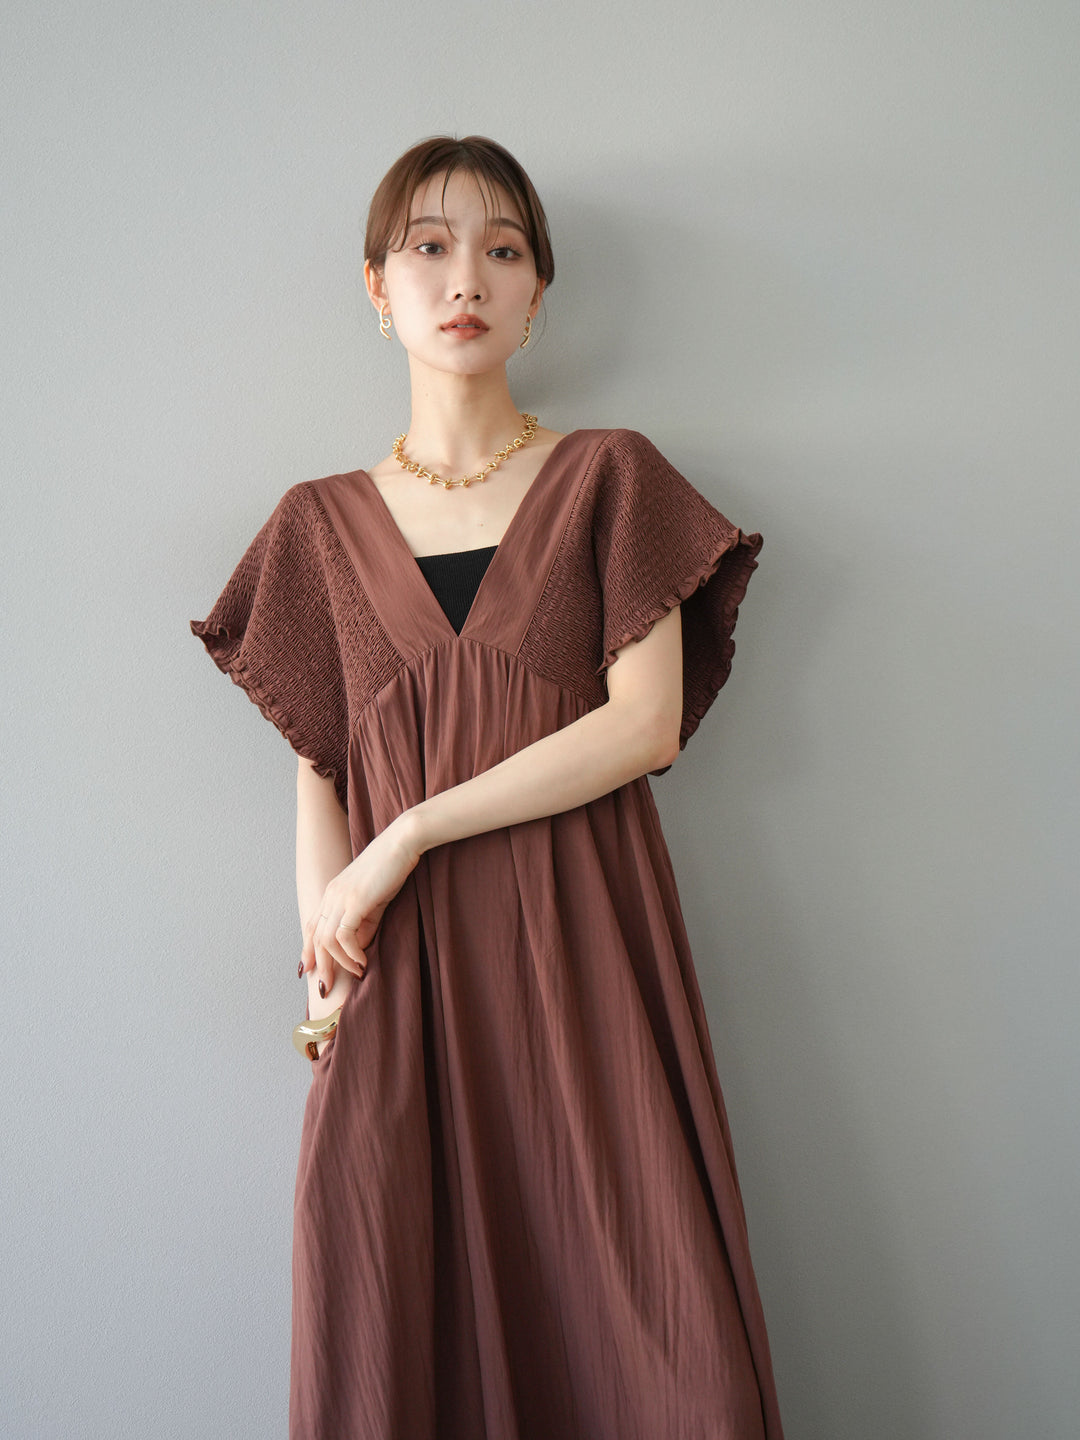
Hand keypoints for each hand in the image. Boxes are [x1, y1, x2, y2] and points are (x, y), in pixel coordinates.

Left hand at [300, 815, 421, 996]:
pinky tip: (364, 962)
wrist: (403, 842)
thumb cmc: (391, 868)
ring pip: (326, 940)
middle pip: (315, 937)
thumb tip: (358, 948)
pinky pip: (344, 936)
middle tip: (326, 989)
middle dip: (320, 967)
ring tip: (357, 974)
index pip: (311, 926)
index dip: (307, 950)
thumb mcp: (374, 900)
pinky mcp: (356, 901)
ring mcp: (341, 897)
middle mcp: (331, 894)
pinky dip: (352, 954)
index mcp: (332, 892)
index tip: (310, 971)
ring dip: (340, 963)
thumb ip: (364, 923)